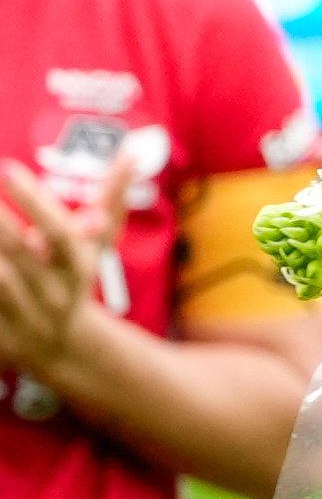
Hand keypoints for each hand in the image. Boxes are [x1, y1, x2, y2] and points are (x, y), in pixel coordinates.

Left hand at [0, 171, 91, 382]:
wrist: (61, 346)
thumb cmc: (74, 276)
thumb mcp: (99, 244)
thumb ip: (112, 197)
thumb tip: (132, 152)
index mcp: (77, 267)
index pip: (59, 231)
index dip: (34, 202)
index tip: (8, 169)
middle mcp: (52, 293)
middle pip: (17, 251)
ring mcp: (24, 316)